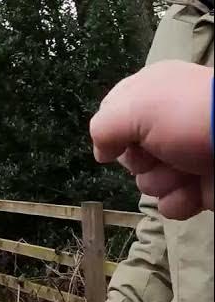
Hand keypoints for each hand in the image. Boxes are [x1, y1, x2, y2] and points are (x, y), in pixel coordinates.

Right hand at [89, 60, 213, 219]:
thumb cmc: (191, 116)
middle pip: (129, 156)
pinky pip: (170, 205)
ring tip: (187, 170)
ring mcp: (185, 158)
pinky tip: (194, 189)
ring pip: (148, 183)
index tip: (124, 136)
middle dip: (141, 161)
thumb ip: (103, 128)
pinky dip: (179, 201)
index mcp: (153, 96)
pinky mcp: (199, 187)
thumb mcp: (135, 107)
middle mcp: (167, 127)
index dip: (114, 132)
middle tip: (160, 152)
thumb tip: (102, 154)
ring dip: (163, 181)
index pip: (114, 117)